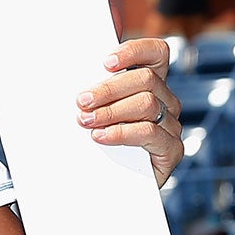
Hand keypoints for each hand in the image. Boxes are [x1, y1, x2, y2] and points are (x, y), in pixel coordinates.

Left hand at [76, 38, 182, 187]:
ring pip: (148, 104)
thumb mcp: (94, 109)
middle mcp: (165, 101)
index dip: (135, 52)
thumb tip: (63, 68)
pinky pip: (150, 133)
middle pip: (146, 79)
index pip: (157, 53)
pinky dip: (122, 132)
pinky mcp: (171, 150)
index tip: (106, 62)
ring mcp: (171, 125)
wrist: (107, 183)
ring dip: (111, 111)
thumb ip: (92, 89)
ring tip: (86, 121)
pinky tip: (101, 136)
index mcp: (150, 83)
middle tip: (81, 101)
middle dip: (109, 88)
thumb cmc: (97, 140)